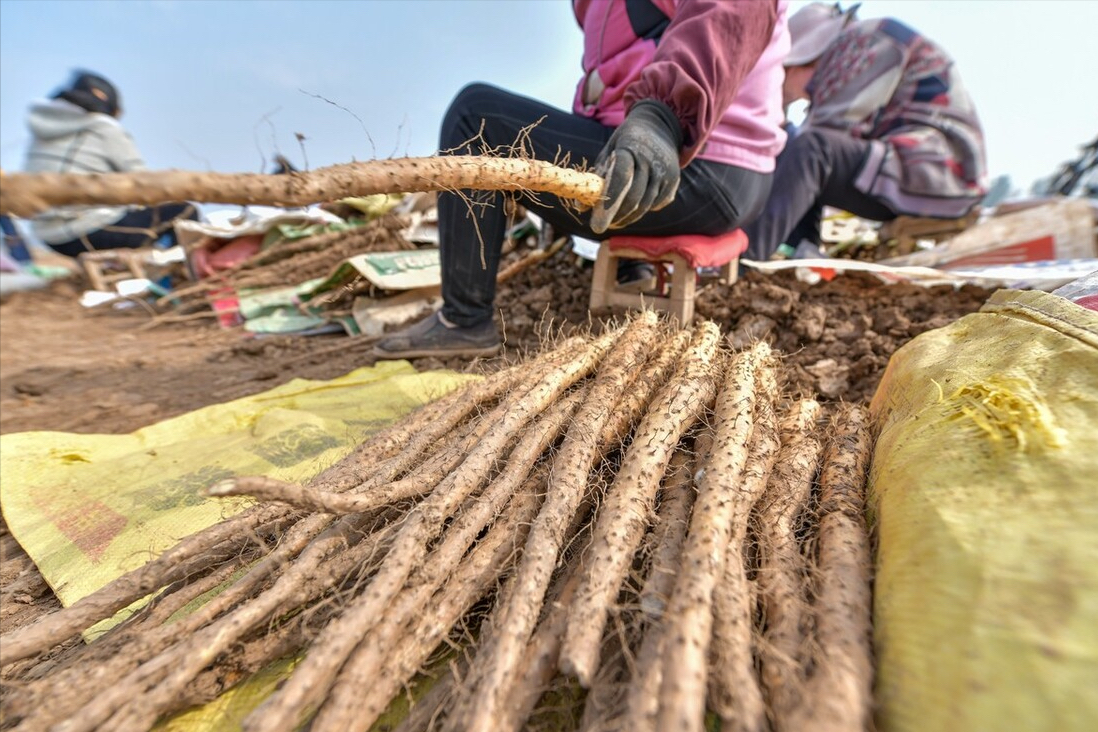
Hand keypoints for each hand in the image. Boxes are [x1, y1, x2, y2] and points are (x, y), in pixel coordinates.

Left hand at [590, 100, 682, 233]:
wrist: (659, 126)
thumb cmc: (625, 143)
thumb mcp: (608, 152)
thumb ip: (595, 178)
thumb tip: (580, 207)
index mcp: (630, 148)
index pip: (621, 178)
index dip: (608, 204)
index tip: (596, 226)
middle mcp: (651, 159)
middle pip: (633, 197)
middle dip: (615, 216)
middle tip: (600, 226)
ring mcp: (665, 171)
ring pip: (645, 205)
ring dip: (627, 218)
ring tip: (614, 222)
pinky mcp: (674, 180)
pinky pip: (657, 204)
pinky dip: (643, 210)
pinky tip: (633, 209)